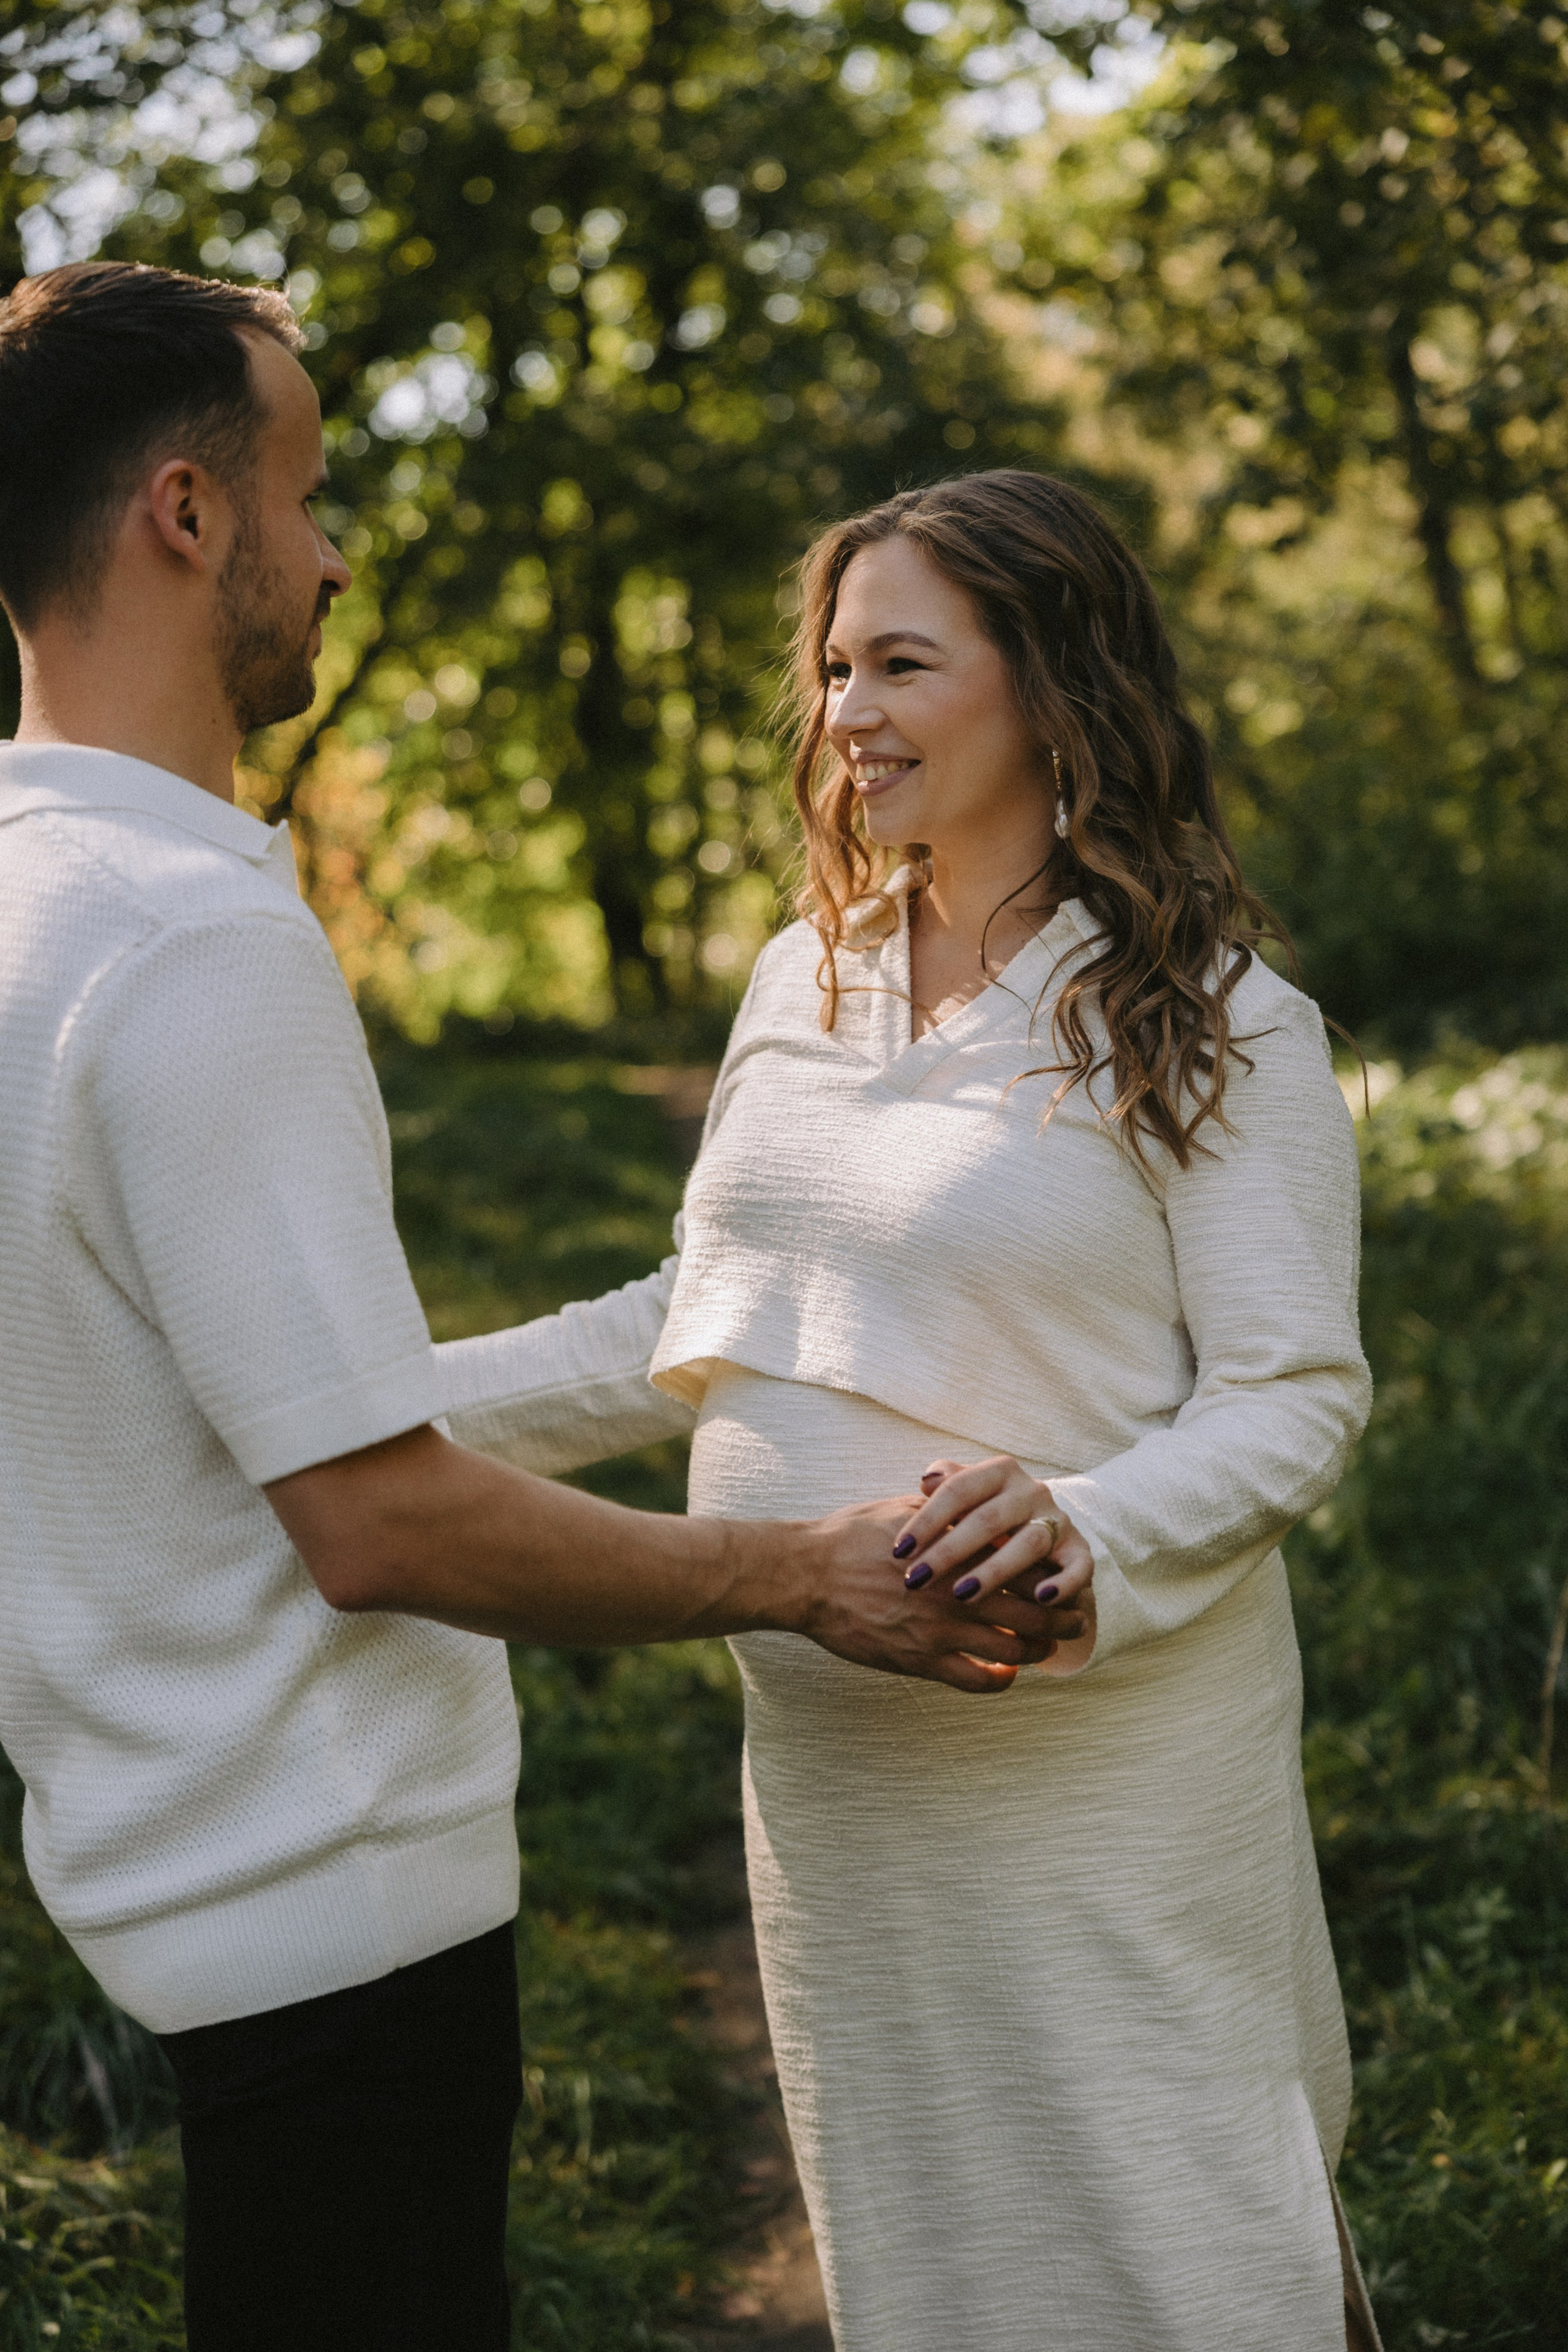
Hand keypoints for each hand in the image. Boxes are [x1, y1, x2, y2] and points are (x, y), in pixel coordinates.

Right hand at [794, 1496, 1070, 1693]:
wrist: (807, 1574)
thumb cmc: (849, 1536)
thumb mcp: (902, 1508)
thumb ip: (944, 1507)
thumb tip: (968, 1494)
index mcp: (958, 1549)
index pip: (1027, 1565)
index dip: (1056, 1576)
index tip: (1067, 1580)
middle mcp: (956, 1590)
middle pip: (1033, 1611)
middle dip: (1062, 1619)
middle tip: (1076, 1621)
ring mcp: (939, 1628)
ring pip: (1011, 1648)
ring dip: (1037, 1650)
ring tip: (1046, 1648)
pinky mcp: (919, 1659)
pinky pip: (975, 1679)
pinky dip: (1000, 1679)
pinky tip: (1006, 1674)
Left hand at [890, 1458, 1092, 1637]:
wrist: (1041, 1536)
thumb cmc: (986, 1515)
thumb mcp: (965, 1495)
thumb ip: (946, 1483)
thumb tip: (927, 1480)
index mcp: (999, 1472)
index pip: (958, 1490)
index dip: (927, 1519)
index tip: (899, 1551)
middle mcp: (1031, 1491)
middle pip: (988, 1519)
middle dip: (949, 1551)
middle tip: (916, 1580)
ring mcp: (1058, 1521)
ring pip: (1028, 1545)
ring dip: (994, 1571)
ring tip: (962, 1596)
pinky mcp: (1080, 1550)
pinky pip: (1078, 1567)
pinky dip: (1063, 1584)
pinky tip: (1041, 1600)